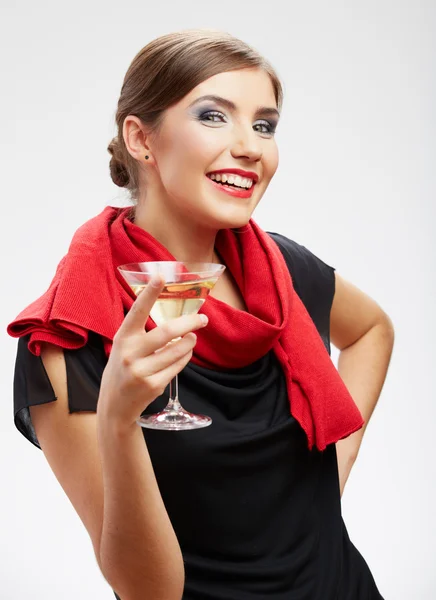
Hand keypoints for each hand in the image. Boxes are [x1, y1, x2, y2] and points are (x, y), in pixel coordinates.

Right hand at [97, 276, 207, 428]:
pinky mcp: (153, 385)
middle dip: (190, 323)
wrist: (114, 405)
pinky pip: (178, 366)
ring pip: (177, 350)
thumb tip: (176, 317)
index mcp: (122, 338)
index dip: (149, 293)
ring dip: (190, 342)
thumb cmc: (123, 368)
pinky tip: (184, 353)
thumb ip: (142, 332)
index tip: (160, 276)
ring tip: (192, 337)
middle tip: (202, 319)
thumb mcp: (124, 346)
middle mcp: (130, 353)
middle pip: (167, 331)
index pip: (137, 311)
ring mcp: (141, 371)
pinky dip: (185, 357)